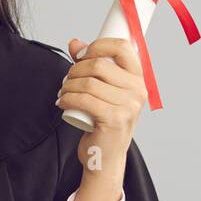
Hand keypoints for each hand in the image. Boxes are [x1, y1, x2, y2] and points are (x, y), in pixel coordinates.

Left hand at [55, 36, 147, 174]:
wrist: (106, 157)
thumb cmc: (104, 123)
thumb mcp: (102, 91)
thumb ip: (90, 65)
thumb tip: (74, 42)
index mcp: (138, 79)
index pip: (123, 47)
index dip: (98, 45)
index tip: (80, 55)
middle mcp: (138, 91)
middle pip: (99, 64)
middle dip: (75, 70)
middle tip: (67, 81)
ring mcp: (129, 106)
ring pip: (89, 82)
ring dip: (68, 85)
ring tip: (63, 93)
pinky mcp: (114, 119)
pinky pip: (84, 99)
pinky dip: (67, 98)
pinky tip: (62, 102)